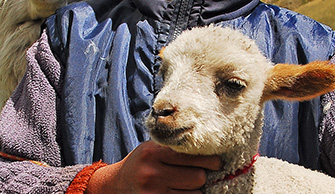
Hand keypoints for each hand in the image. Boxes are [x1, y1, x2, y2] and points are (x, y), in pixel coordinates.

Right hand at [86, 140, 220, 192]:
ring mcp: (153, 192)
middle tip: (203, 173)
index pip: (192, 155)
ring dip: (197, 190)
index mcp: (153, 152)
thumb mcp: (152, 147)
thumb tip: (210, 148)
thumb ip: (175, 146)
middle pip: (198, 177)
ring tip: (190, 183)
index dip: (211, 159)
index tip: (218, 161)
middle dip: (204, 175)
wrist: (116, 184)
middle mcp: (152, 172)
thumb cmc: (142, 162)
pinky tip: (185, 192)